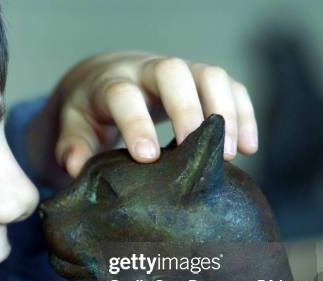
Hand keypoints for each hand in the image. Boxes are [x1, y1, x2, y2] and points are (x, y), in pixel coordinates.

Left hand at [25, 51, 257, 188]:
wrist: (104, 82)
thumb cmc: (88, 112)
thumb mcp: (72, 127)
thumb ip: (72, 146)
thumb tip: (75, 167)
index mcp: (108, 84)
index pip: (122, 95)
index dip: (136, 123)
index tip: (148, 158)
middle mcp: (144, 71)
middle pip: (171, 72)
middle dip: (187, 110)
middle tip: (198, 152)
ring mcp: (176, 72)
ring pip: (208, 74)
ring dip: (225, 111)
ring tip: (233, 154)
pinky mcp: (199, 79)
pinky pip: (229, 85)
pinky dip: (244, 113)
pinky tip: (250, 147)